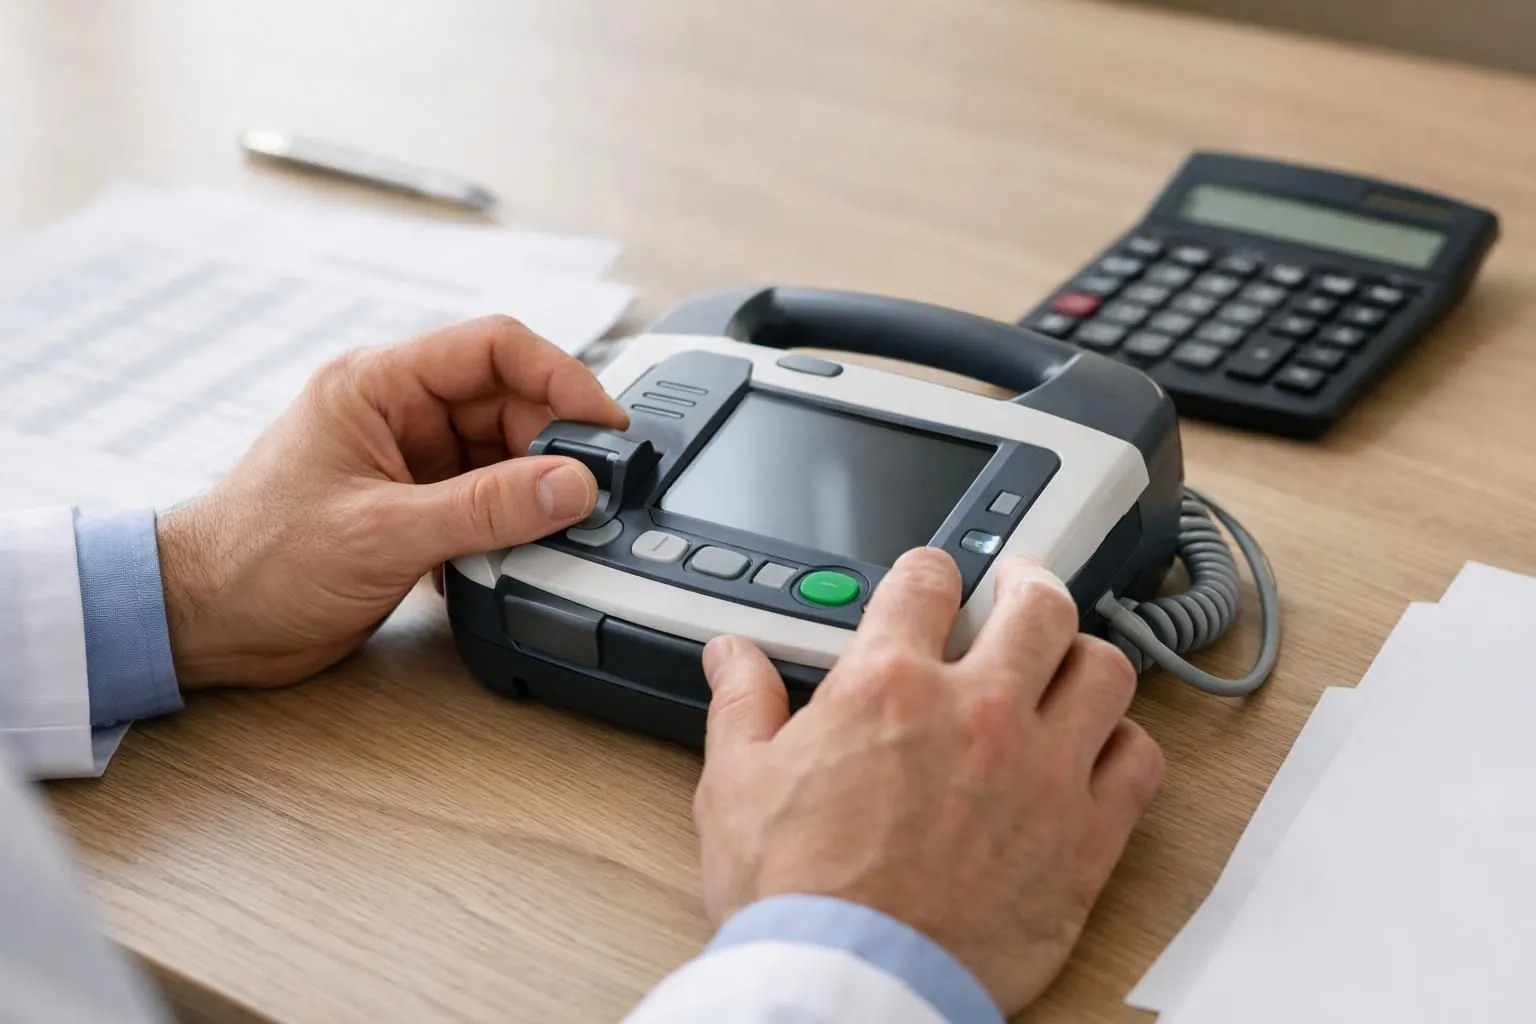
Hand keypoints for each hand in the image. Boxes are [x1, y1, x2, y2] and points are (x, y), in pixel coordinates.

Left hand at [156, 315, 627, 687]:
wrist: (204, 623)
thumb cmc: (255, 561)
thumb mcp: (381, 534)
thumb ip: (486, 509)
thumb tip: (572, 486)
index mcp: (377, 385)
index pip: (494, 348)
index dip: (561, 376)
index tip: (606, 424)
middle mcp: (397, 413)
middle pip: (509, 402)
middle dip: (556, 445)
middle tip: (594, 492)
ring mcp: (408, 461)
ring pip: (503, 454)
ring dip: (536, 490)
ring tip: (559, 529)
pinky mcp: (415, 508)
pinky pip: (487, 499)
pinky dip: (512, 524)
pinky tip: (518, 553)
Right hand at [694, 548, 1164, 1016]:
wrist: (854, 983)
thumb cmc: (797, 896)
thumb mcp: (738, 785)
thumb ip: (742, 704)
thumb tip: (731, 656)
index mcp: (890, 685)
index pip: (926, 581)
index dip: (929, 569)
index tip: (932, 579)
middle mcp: (977, 712)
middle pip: (1039, 604)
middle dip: (1029, 583)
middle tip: (1020, 589)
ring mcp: (1042, 771)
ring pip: (1105, 670)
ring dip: (1085, 657)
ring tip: (1068, 663)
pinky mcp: (1085, 837)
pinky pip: (1139, 762)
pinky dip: (1126, 744)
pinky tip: (1103, 749)